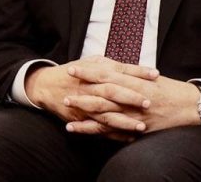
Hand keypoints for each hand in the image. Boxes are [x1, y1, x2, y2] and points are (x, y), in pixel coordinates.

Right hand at [25, 56, 158, 132]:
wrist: (46, 86)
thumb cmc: (72, 72)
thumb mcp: (89, 62)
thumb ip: (109, 65)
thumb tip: (130, 67)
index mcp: (94, 71)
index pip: (119, 70)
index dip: (137, 72)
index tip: (155, 74)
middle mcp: (89, 87)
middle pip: (112, 91)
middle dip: (131, 97)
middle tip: (149, 102)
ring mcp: (84, 104)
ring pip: (106, 113)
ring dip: (124, 121)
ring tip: (142, 126)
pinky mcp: (80, 118)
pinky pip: (98, 128)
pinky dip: (113, 134)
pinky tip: (128, 138)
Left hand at [63, 73, 200, 136]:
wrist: (189, 106)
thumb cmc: (167, 88)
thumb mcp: (146, 75)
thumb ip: (126, 72)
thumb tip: (105, 64)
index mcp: (134, 82)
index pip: (106, 75)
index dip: (88, 72)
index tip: (72, 68)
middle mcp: (132, 99)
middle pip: (102, 95)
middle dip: (82, 92)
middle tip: (63, 90)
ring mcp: (133, 115)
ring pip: (104, 114)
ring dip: (84, 111)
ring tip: (66, 108)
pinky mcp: (135, 129)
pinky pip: (111, 131)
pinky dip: (92, 130)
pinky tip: (76, 129)